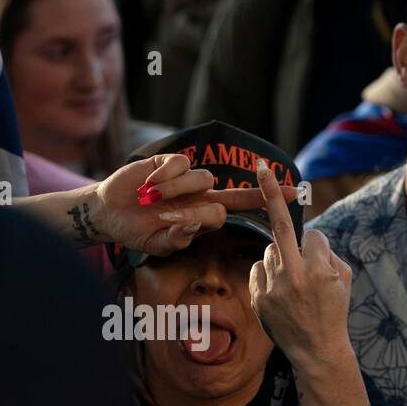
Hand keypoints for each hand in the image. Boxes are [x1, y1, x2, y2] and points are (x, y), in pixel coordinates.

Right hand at [94, 153, 297, 256]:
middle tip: (169, 215)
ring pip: (202, 179)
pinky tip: (148, 185)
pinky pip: (180, 164)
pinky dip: (163, 177)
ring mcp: (187, 176)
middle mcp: (202, 192)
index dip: (270, 198)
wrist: (110, 213)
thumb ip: (178, 236)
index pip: (245, 204)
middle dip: (205, 206)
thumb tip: (194, 223)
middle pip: (225, 196)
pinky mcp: (169, 161)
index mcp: (205, 213)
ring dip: (177, 193)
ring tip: (153, 200)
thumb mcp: (160, 244)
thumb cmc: (139, 232)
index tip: (295, 192)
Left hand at [247, 158, 353, 375]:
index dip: (319, 246)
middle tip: (260, 166)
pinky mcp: (258, 298)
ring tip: (294, 284)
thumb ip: (328, 253)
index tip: (318, 248)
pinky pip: (258, 269)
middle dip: (271, 194)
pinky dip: (268, 273)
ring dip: (281, 257)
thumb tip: (309, 236)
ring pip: (270, 251)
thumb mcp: (344, 279)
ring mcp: (273, 288)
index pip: (314, 236)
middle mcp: (294, 276)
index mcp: (320, 270)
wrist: (317, 351)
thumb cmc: (335, 312)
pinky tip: (280, 293)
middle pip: (281, 228)